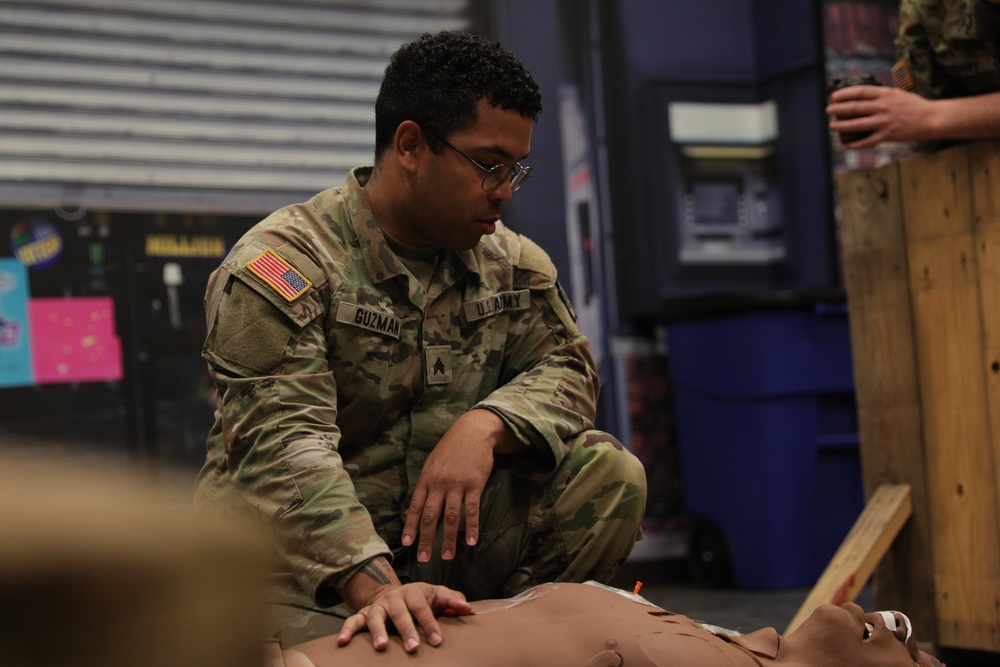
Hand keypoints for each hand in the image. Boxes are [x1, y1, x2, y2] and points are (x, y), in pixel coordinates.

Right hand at [336, 582, 472, 652]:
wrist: (392, 594)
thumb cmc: (419, 600)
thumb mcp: (436, 596)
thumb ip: (452, 601)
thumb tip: (469, 609)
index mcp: (413, 593)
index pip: (423, 609)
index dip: (430, 624)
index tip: (437, 642)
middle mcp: (393, 598)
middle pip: (400, 614)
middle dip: (407, 631)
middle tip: (414, 648)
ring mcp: (377, 606)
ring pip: (376, 617)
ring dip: (377, 632)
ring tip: (381, 648)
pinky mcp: (363, 615)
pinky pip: (352, 621)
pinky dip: (347, 630)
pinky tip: (342, 642)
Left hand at [402, 409, 517, 561]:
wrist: (473, 431)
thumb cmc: (452, 448)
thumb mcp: (433, 462)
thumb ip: (427, 483)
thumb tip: (420, 504)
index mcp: (426, 479)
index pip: (414, 507)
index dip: (410, 526)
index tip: (406, 544)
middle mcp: (438, 483)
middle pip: (429, 516)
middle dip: (425, 539)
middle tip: (424, 558)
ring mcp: (457, 484)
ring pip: (450, 517)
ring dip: (448, 538)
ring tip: (447, 556)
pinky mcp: (474, 484)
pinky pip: (472, 510)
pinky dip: (471, 527)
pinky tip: (472, 541)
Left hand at [826, 85, 934, 147]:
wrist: (931, 119)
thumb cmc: (913, 106)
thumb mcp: (897, 94)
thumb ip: (881, 96)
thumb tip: (862, 97)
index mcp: (886, 94)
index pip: (861, 92)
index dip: (845, 93)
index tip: (834, 96)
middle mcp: (884, 107)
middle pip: (856, 107)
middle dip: (839, 109)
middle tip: (828, 110)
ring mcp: (885, 122)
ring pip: (858, 124)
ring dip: (843, 125)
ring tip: (832, 126)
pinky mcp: (888, 135)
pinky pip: (868, 141)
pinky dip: (857, 143)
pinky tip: (847, 144)